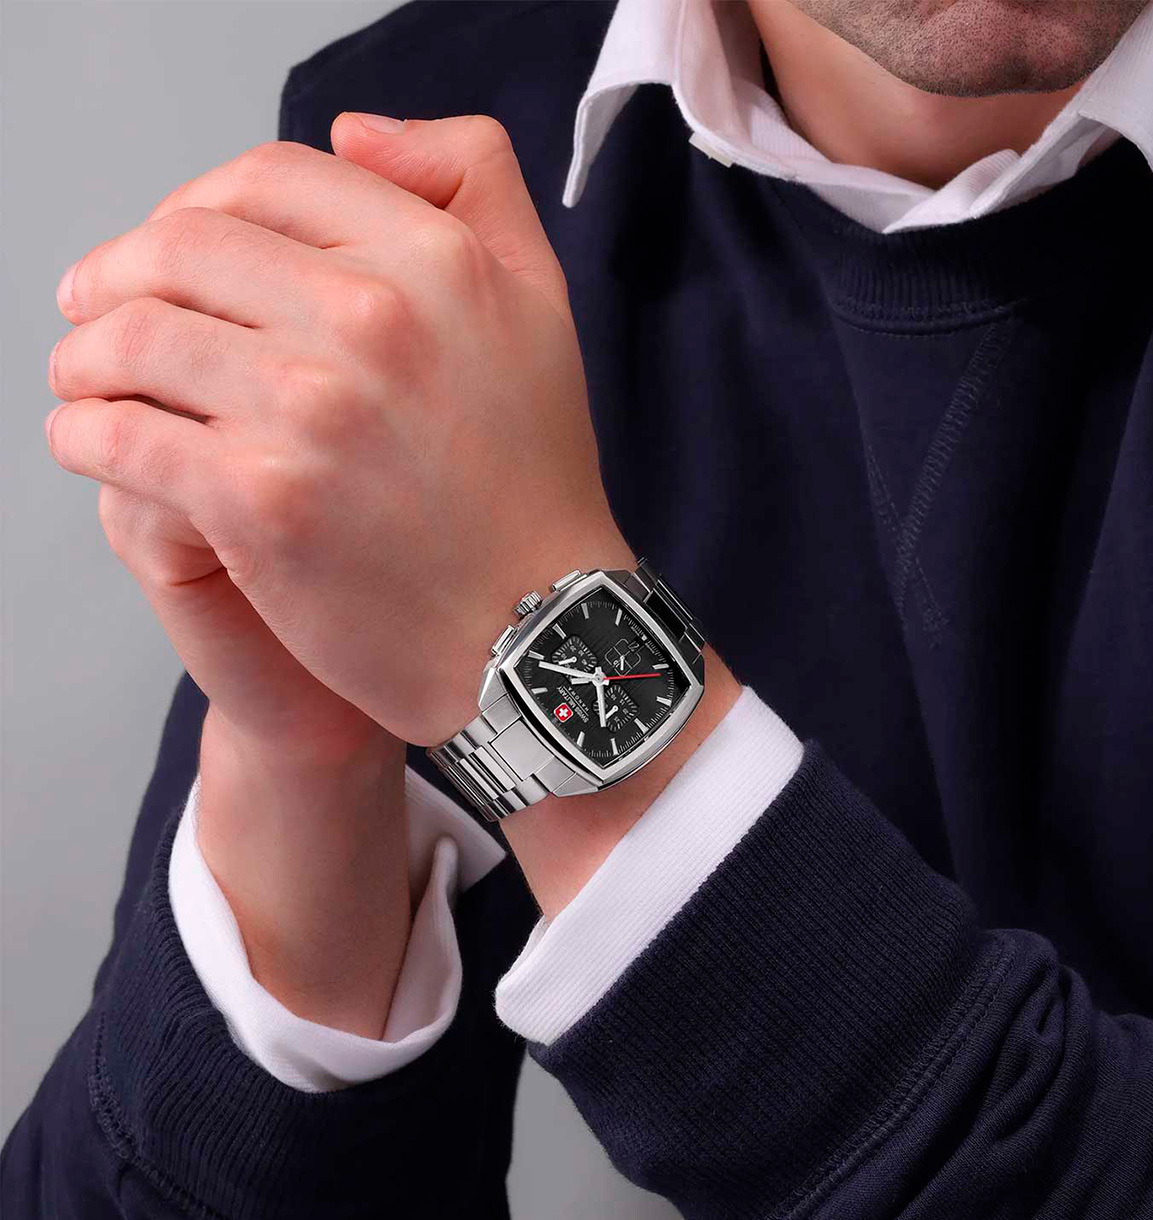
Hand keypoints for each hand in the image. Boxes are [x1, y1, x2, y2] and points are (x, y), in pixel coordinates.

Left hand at [46, 114, 631, 746]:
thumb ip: (471, 184)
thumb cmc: (532, 484)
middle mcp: (372, 320)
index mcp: (436, 261)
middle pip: (179, 248)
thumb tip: (355, 131)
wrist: (537, 630)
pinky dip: (84, 433)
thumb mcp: (541, 305)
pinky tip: (92, 443)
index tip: (174, 252)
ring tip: (85, 380)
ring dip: (85, 356)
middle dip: (117, 274)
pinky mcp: (258, 502)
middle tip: (96, 312)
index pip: (268, 181)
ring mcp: (309, 410)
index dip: (200, 204)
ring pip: (131, 340)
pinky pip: (119, 436)